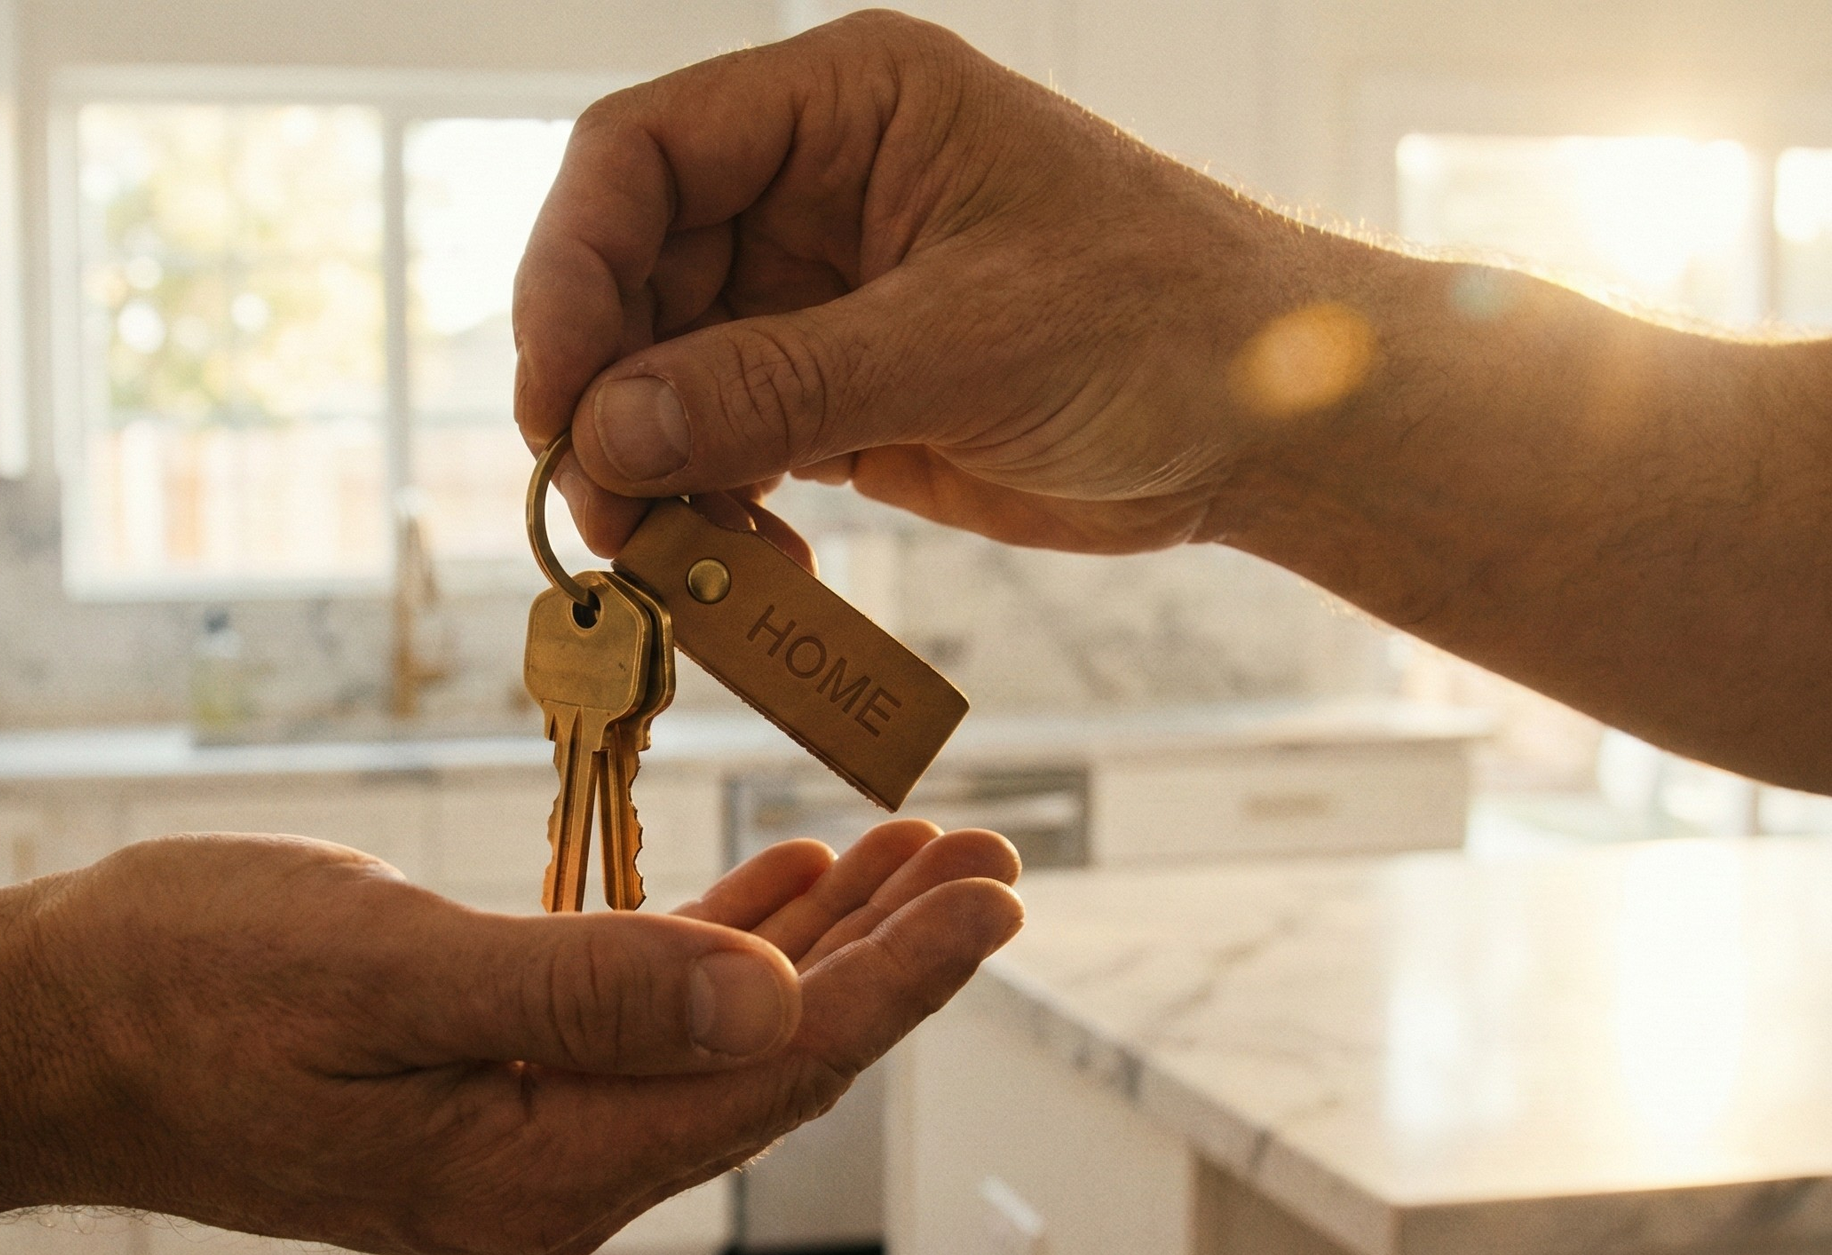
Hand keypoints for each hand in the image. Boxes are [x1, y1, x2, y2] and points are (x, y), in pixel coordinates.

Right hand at [0, 822, 1020, 1254]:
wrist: (45, 1030)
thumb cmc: (179, 988)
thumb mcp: (378, 972)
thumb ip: (578, 992)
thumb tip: (766, 1000)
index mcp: (536, 1170)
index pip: (767, 1074)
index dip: (895, 981)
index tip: (995, 895)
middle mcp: (550, 1174)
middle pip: (767, 1063)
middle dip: (890, 961)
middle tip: (995, 859)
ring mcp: (520, 1133)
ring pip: (716, 1036)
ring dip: (821, 944)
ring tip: (920, 856)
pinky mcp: (489, 1083)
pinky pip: (641, 1018)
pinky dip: (720, 944)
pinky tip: (782, 886)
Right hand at [513, 9, 1332, 557]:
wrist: (1275, 426)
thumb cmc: (1167, 327)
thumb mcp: (969, 344)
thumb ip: (779, 383)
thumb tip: (608, 431)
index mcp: (845, 109)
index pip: (641, 153)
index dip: (571, 267)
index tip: (556, 395)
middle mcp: (810, 188)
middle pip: (630, 274)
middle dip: (605, 397)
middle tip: (606, 514)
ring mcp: (816, 294)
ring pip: (661, 375)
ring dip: (650, 473)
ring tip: (675, 559)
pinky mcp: (834, 392)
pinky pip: (722, 447)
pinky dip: (711, 513)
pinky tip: (744, 568)